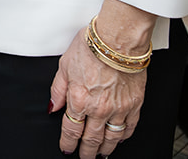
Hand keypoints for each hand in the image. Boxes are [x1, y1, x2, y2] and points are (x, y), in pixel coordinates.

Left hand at [50, 0, 154, 156]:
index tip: (66, 149)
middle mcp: (99, 108)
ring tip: (101, 155)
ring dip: (105, 149)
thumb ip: (58, 89)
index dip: (67, 143)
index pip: (71, 130)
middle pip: (91, 138)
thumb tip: (53, 107)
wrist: (118, 39)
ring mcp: (118, 109)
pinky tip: (119, 140)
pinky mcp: (135, 105)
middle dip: (85, 151)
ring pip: (111, 138)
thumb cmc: (91, 46)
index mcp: (79, 99)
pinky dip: (123, 137)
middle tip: (83, 157)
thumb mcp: (64, 65)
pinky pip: (129, 128)